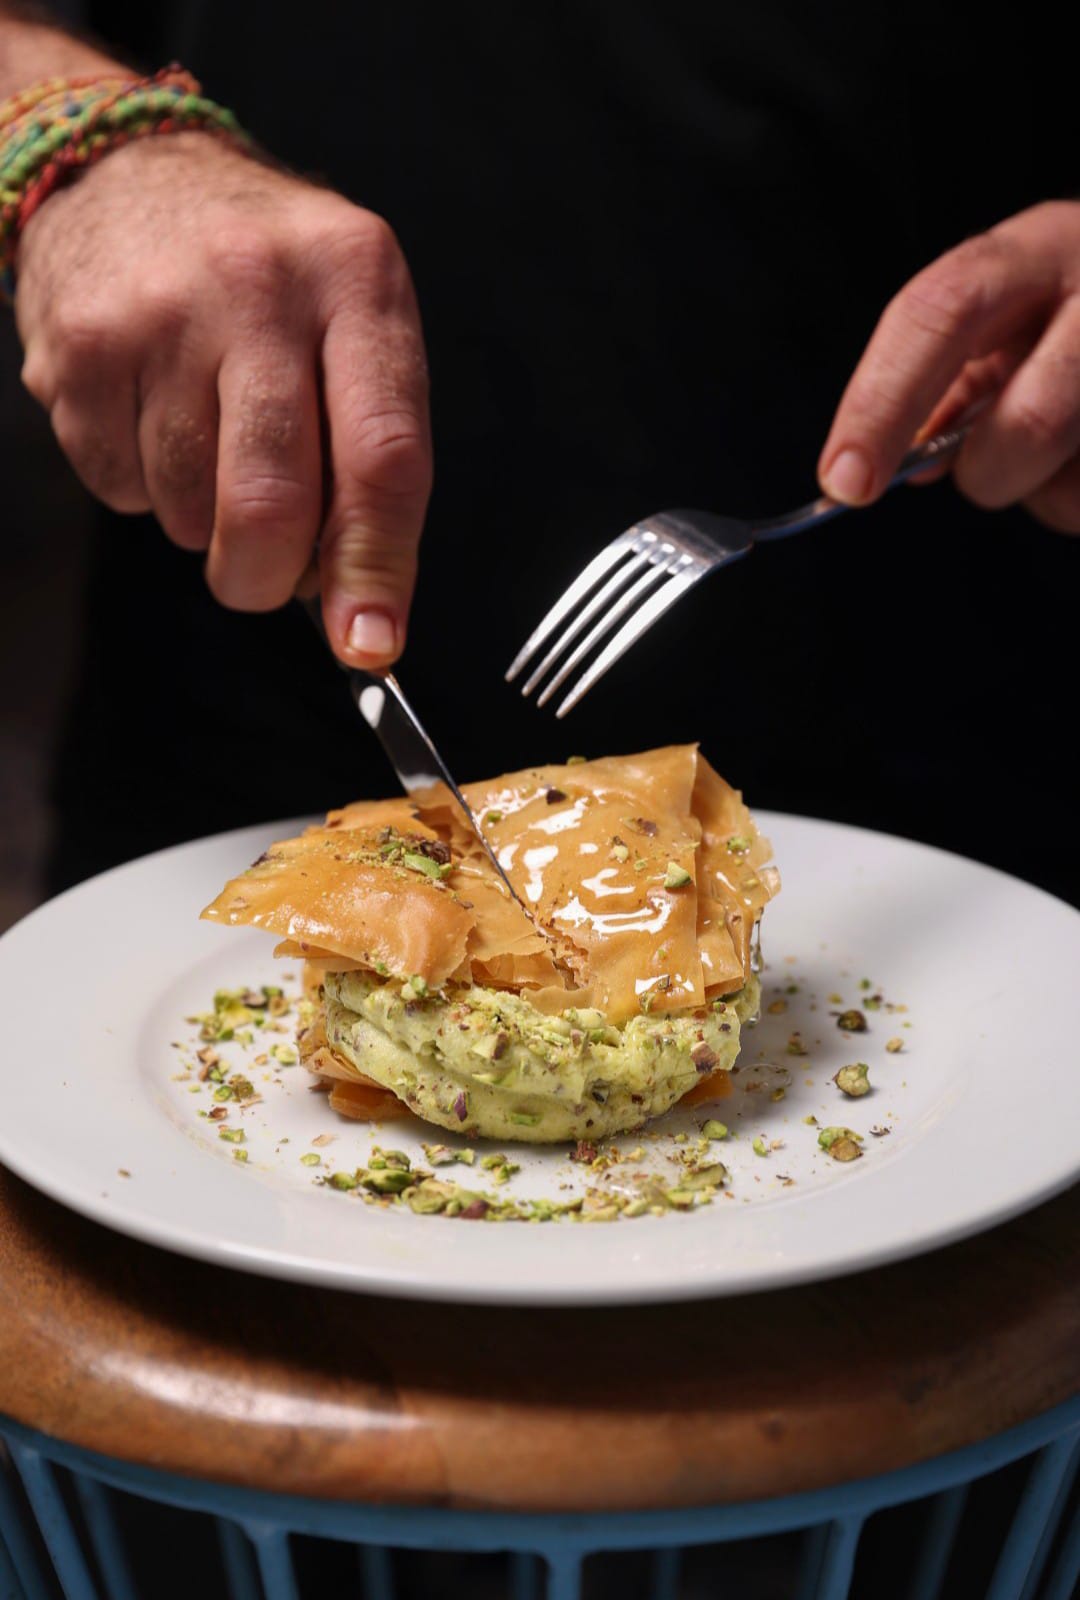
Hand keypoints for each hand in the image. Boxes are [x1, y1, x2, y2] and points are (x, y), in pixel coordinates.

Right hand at [14, 131, 431, 663]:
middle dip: (268, 577)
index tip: (371, 643)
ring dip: (205, 522)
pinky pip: (120, 489)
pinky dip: (145, 489)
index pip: (384, 456)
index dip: (377, 569)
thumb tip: (364, 611)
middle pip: (272, 503)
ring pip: (191, 510)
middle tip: (265, 575)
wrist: (126, 174)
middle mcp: (261, 287)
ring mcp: (160, 314)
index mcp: (357, 281)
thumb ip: (371, 457)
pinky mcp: (79, 348)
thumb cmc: (267, 277)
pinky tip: (153, 419)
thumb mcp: (353, 325)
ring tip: (208, 444)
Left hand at [818, 201, 1079, 533]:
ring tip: (1063, 447)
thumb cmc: (1073, 314)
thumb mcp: (1010, 317)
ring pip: (1075, 480)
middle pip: (1032, 420)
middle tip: (983, 471)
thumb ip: (948, 382)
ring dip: (1049, 492)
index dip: (881, 404)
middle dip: (990, 471)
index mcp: (1036, 250)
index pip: (939, 314)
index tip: (846, 480)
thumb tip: (890, 463)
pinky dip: (1077, 500)